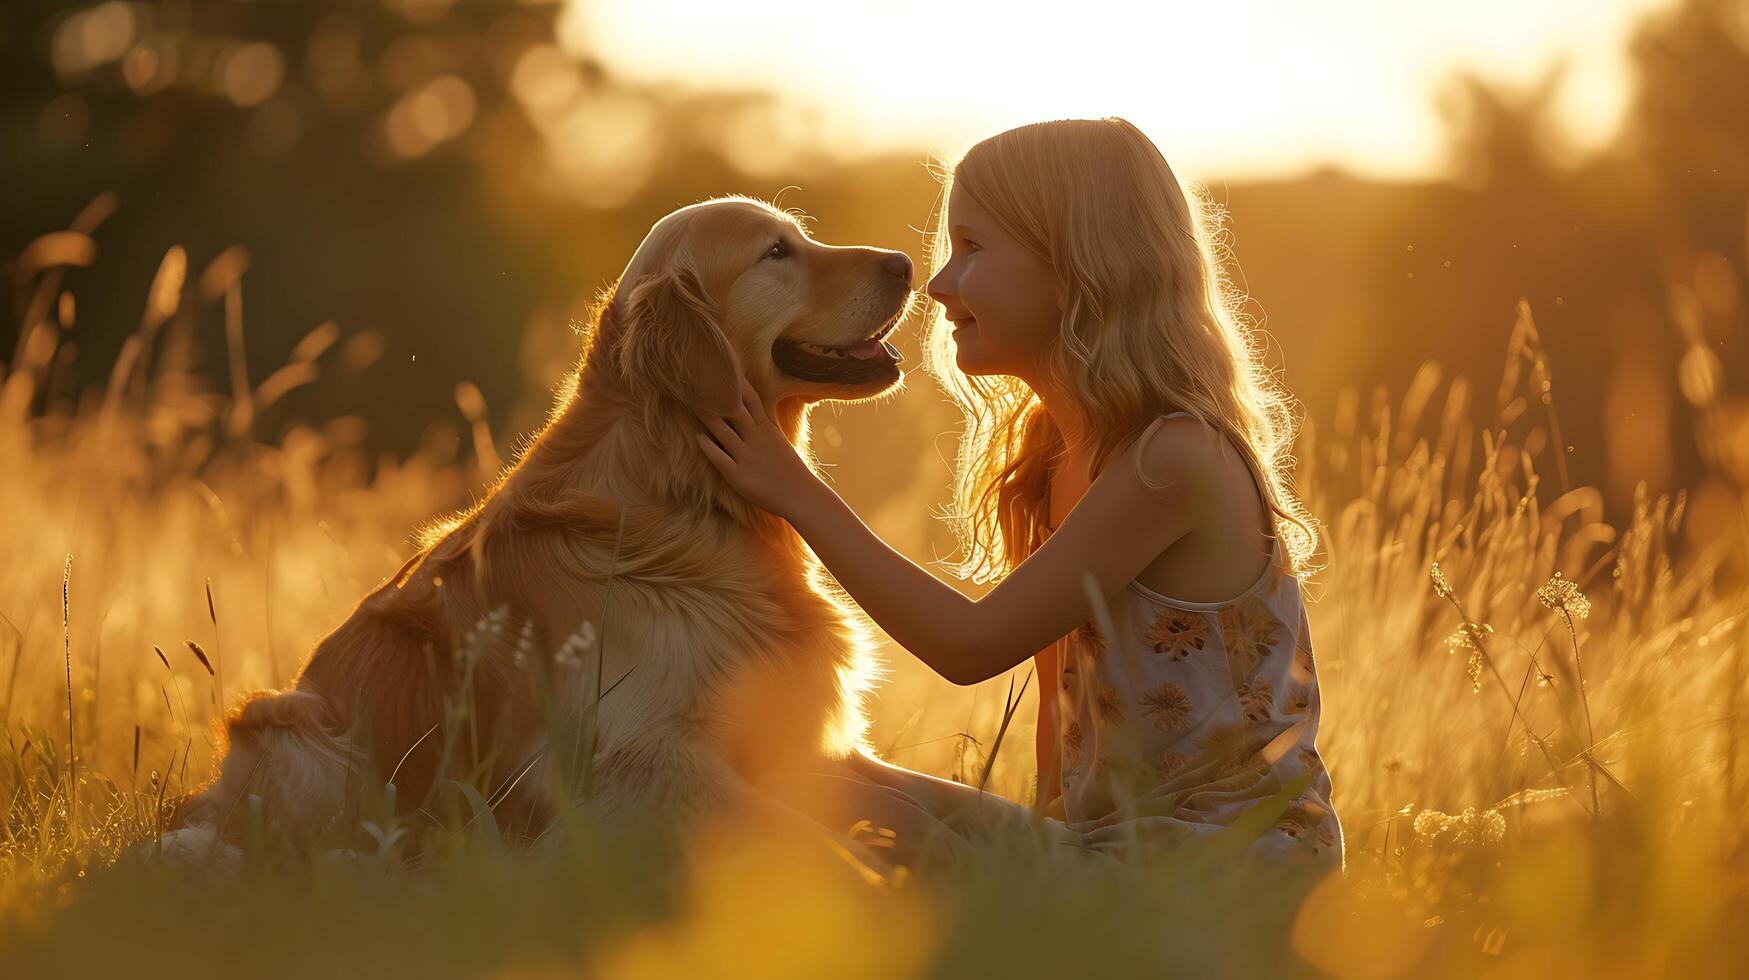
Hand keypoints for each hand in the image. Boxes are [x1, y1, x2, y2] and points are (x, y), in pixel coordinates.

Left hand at [694, 376, 824, 519]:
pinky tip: (698, 437)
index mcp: (766, 428)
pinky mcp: (738, 476)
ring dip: (706, 416)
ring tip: (689, 402)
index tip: (721, 365)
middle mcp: (756, 438)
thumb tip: (756, 403)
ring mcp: (747, 456)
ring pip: (723, 431)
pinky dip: (708, 446)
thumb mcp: (778, 438)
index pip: (749, 398)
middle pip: (733, 409)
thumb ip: (765, 421)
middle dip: (715, 394)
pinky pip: (720, 458)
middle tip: (697, 379)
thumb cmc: (788, 468)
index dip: (735, 381)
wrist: (800, 496)